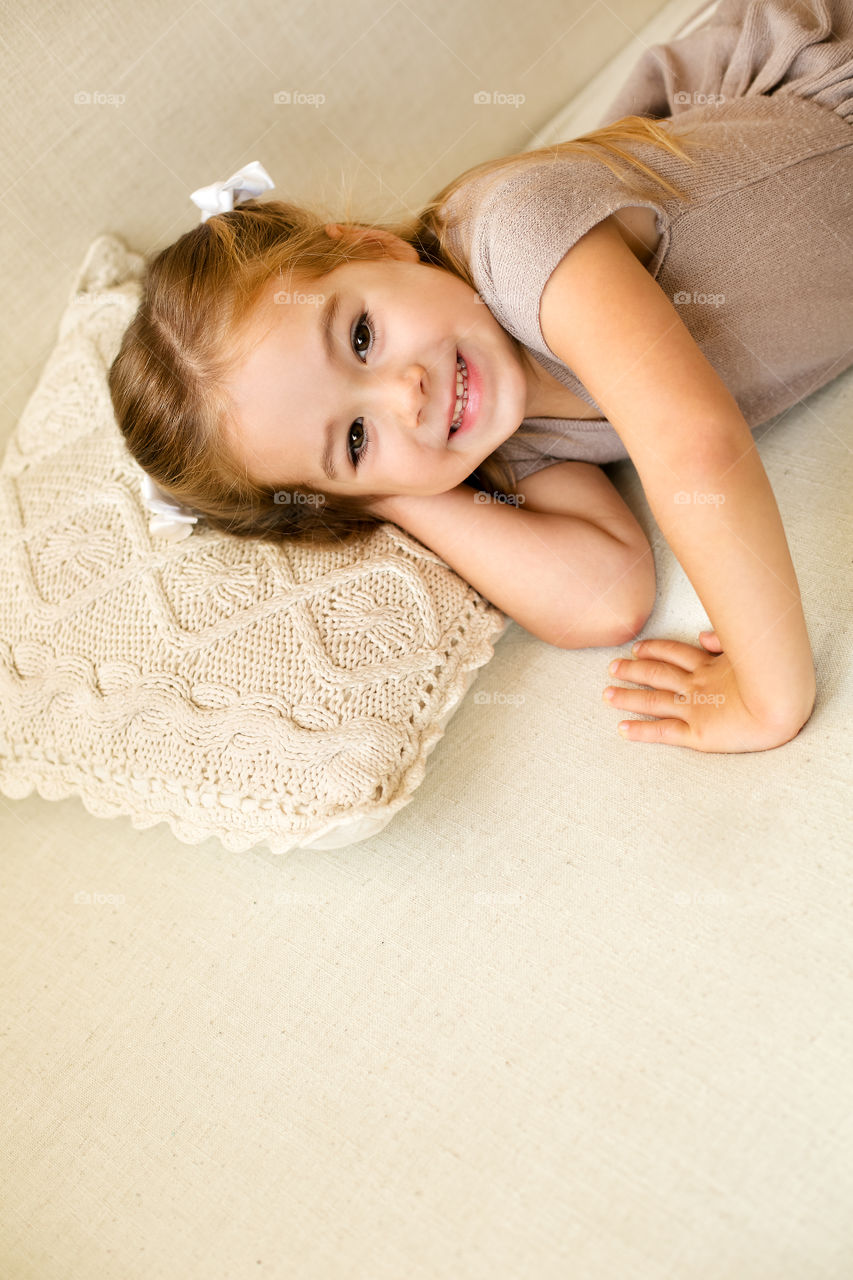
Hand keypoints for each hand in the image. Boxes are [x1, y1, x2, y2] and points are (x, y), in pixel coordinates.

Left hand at [602, 630, 809, 753]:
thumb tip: (701, 636)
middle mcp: (697, 686)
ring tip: (606, 695)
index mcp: (710, 666)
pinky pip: (664, 731)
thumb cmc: (774, 677)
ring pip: (653, 700)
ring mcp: (695, 709)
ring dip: (628, 697)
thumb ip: (724, 642)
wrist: (784, 703)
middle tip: (611, 668)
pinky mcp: (698, 733)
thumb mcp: (749, 651)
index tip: (637, 648)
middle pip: (657, 674)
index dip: (654, 649)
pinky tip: (622, 729)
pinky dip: (641, 730)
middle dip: (632, 671)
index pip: (674, 654)